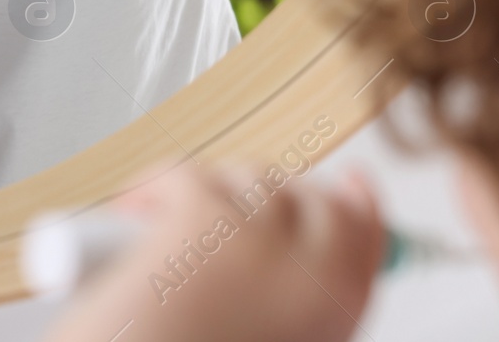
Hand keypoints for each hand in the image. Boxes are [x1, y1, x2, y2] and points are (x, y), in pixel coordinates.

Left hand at [43, 159, 384, 341]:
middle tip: (234, 201)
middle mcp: (311, 269)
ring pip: (250, 179)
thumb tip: (300, 249)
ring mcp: (257, 235)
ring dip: (215, 190)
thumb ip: (301, 299)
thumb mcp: (281, 334)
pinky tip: (132, 207)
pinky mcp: (199, 210)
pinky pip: (182, 173)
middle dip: (281, 191)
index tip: (350, 179)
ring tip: (170, 224)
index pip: (367, 235)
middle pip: (314, 197)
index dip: (359, 202)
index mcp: (337, 308)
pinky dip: (152, 186)